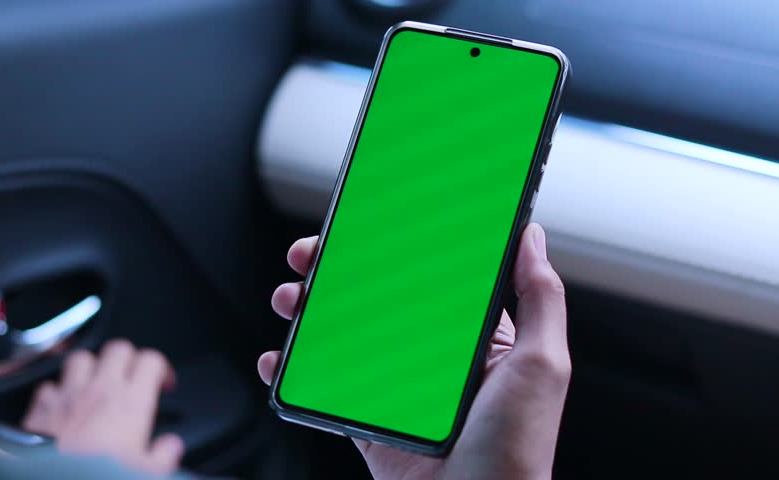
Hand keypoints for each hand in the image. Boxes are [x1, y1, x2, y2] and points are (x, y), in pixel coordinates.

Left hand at [23, 340, 183, 475]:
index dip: (162, 368)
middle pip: (118, 349)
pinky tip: (64, 406)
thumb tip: (171, 448)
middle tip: (133, 378)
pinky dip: (57, 393)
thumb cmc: (100, 475)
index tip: (163, 384)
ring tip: (97, 383)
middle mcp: (100, 391)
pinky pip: (49, 387)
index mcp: (131, 402)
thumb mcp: (147, 472)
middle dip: (129, 359)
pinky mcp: (42, 410)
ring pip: (82, 358)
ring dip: (91, 367)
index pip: (151, 360)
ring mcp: (68, 396)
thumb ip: (164, 455)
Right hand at [258, 223, 569, 479]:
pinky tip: (279, 358)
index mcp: (470, 337)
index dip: (394, 248)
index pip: (427, 278)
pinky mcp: (366, 418)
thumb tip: (532, 238)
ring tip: (290, 299)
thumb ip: (540, 298)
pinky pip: (324, 387)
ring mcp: (393, 387)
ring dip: (308, 311)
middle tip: (311, 256)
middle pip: (373, 300)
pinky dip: (293, 370)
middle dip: (336, 272)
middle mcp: (429, 357)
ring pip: (341, 336)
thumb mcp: (542, 365)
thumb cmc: (517, 448)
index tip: (366, 224)